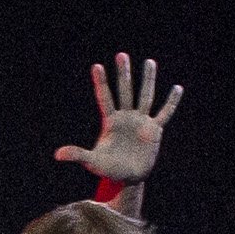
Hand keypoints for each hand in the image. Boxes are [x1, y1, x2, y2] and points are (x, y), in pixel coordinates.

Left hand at [53, 52, 181, 184]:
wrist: (129, 178)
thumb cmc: (109, 169)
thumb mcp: (92, 162)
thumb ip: (77, 155)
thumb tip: (57, 155)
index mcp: (111, 122)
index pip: (104, 98)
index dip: (101, 83)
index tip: (97, 66)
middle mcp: (126, 117)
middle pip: (125, 91)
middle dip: (123, 74)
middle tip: (121, 55)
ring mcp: (141, 121)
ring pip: (145, 96)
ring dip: (147, 80)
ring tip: (149, 62)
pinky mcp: (154, 129)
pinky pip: (164, 113)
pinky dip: (171, 102)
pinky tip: (177, 88)